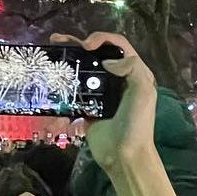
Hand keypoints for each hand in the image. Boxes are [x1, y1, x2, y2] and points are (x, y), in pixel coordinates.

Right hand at [51, 32, 156, 172]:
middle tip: (61, 41)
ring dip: (69, 56)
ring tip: (53, 47)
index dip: (102, 39)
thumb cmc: (136, 123)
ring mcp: (100, 92)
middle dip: (80, 42)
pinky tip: (53, 74)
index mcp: (134, 73)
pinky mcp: (87, 105)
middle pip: (98, 53)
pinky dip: (64, 79)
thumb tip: (107, 61)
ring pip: (84, 67)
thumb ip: (132, 68)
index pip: (118, 45)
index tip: (87, 46)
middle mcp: (117, 79)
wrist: (124, 156)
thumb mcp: (143, 92)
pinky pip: (74, 88)